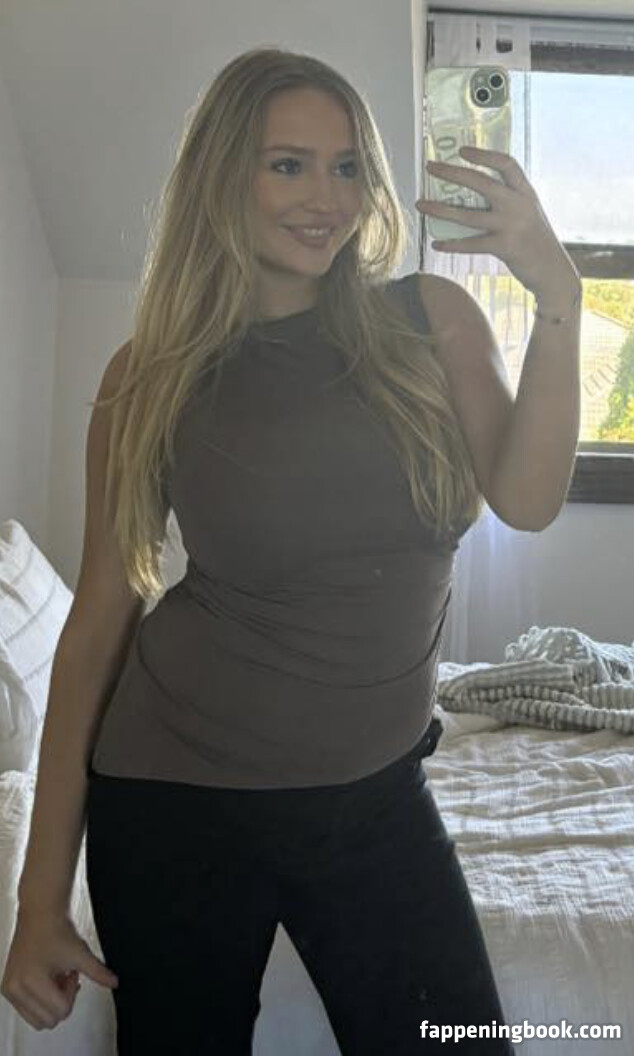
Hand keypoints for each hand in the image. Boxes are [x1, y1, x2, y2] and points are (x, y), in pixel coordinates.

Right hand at [1, 908, 118, 1031]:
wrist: (40, 913)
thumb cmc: (57, 929)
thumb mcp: (81, 953)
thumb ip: (99, 972)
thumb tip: (114, 983)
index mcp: (32, 981)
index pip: (60, 1011)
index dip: (72, 993)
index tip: (72, 973)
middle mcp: (16, 988)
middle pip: (49, 1020)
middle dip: (62, 1001)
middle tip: (65, 976)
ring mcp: (10, 989)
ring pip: (37, 1020)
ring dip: (51, 1003)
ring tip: (56, 978)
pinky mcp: (7, 987)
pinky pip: (27, 1010)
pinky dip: (41, 1000)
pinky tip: (47, 979)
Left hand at [416, 146, 580, 303]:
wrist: (552, 270)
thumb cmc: (534, 240)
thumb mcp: (528, 212)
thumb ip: (507, 200)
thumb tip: (468, 195)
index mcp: (525, 192)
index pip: (506, 163)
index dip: (483, 154)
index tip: (462, 150)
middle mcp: (519, 204)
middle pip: (481, 182)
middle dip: (451, 173)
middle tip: (430, 167)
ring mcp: (512, 225)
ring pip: (468, 215)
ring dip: (440, 209)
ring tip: (420, 205)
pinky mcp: (505, 247)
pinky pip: (471, 244)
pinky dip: (451, 244)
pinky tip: (437, 244)